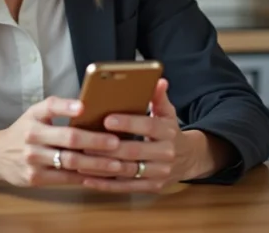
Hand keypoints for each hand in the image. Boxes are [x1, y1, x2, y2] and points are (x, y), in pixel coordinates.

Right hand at [0, 97, 138, 186]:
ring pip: (70, 161)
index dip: (67, 106)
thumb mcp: (34, 114)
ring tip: (117, 164)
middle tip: (116, 143)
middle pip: (68, 138)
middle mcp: (32, 136)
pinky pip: (66, 178)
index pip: (51, 107)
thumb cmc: (23, 131)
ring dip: (96, 164)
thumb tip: (90, 108)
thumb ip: (57, 110)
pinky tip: (102, 177)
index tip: (83, 106)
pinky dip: (86, 178)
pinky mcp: (35, 178)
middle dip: (95, 141)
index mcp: (34, 116)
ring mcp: (33, 159)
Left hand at [80, 79, 234, 192]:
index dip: (128, 123)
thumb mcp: (167, 114)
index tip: (107, 119)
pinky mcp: (152, 187)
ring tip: (79, 160)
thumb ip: (159, 98)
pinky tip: (87, 178)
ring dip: (101, 167)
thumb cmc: (169, 132)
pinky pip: (126, 188)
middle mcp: (165, 154)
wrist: (189, 159)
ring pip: (127, 171)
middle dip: (108, 147)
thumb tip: (158, 80)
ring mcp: (159, 173)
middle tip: (84, 141)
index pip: (148, 126)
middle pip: (134, 151)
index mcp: (168, 132)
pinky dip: (106, 184)